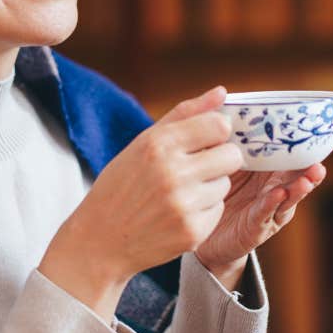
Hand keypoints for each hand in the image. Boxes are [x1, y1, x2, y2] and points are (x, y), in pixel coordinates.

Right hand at [40, 87, 246, 319]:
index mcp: (158, 145)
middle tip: (198, 167)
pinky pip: (219, 210)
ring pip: (225, 184)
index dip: (217, 132)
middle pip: (232, 155)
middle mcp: (173, 173)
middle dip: (220, 159)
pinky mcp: (192, 232)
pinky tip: (178, 213)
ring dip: (209, 186)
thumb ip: (185, 115)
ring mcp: (184, 205)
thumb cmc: (120, 186)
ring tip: (180, 193)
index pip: (219, 126)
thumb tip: (222, 92)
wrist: (100, 240)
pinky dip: (204, 211)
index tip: (206, 140)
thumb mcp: (142, 143)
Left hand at [195, 123, 332, 283]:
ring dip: (305, 182)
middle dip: (321, 156)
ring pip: (293, 194)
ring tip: (315, 172)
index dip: (324, 140)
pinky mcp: (257, 226)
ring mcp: (272, 207)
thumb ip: (228, 134)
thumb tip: (223, 95)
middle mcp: (279, 185)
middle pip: (305, 170)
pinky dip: (273, 204)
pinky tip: (278, 194)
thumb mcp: (221, 158)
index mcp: (273, 167)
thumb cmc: (217, 190)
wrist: (204, 235)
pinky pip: (266, 213)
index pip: (301, 150)